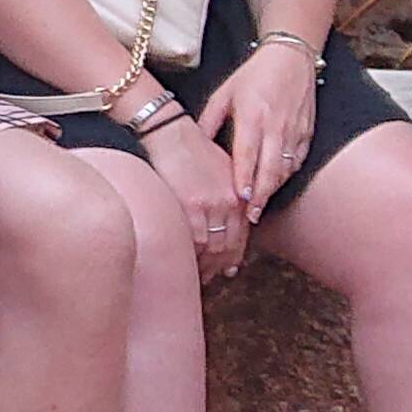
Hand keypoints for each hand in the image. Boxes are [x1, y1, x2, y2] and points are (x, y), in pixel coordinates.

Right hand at [145, 108, 254, 276]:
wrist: (170, 134)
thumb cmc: (192, 147)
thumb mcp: (221, 169)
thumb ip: (229, 193)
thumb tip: (231, 214)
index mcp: (237, 193)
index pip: (241, 233)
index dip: (235, 254)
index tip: (229, 267)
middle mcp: (229, 202)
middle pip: (228, 244)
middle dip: (220, 265)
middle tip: (212, 277)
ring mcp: (210, 206)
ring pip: (213, 247)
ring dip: (206, 266)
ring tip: (198, 276)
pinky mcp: (189, 207)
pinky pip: (195, 242)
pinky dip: (192, 257)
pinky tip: (186, 264)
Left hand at [205, 45, 317, 211]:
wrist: (291, 58)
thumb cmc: (253, 76)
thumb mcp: (224, 94)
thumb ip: (209, 121)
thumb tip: (195, 146)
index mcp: (253, 116)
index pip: (248, 155)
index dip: (244, 178)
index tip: (239, 198)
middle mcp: (276, 126)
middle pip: (270, 169)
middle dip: (260, 195)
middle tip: (249, 216)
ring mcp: (295, 130)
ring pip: (285, 168)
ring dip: (273, 189)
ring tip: (259, 207)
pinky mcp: (307, 132)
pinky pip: (297, 160)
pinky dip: (287, 175)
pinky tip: (275, 185)